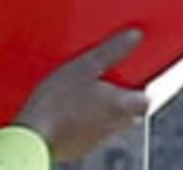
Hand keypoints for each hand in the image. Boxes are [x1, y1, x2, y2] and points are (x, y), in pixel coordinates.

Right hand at [14, 29, 149, 161]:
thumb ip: (112, 50)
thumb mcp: (84, 66)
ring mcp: (98, 139)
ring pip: (114, 123)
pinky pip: (94, 132)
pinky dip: (91, 121)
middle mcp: (115, 125)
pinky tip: (74, 110)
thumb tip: (136, 35)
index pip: (148, 99)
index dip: (147, 88)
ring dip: (109, 110)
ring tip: (93, 93)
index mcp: (121, 106)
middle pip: (133, 112)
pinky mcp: (81, 147)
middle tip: (116, 81)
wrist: (34, 135)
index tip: (144, 77)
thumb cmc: (59, 99)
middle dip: (128, 98)